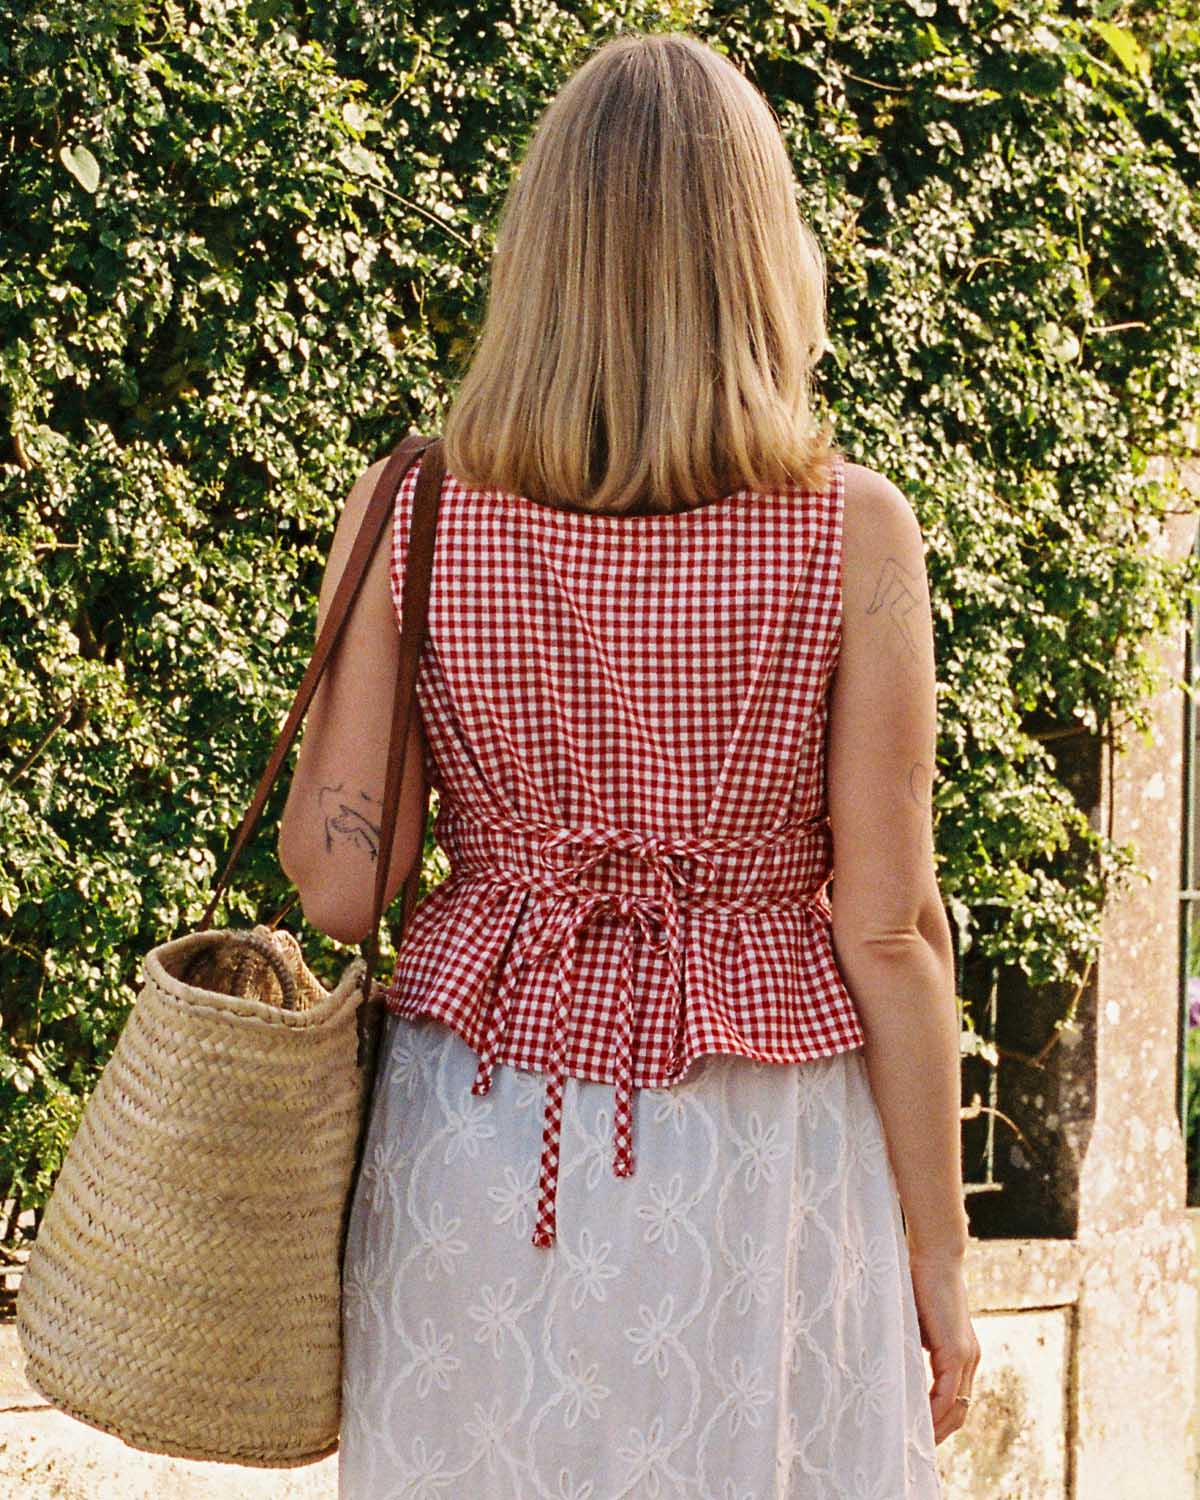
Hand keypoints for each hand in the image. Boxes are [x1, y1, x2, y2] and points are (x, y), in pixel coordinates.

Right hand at [907, 1250, 980, 1443]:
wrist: (936, 1256)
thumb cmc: (921, 1282)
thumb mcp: (918, 1322)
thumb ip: (916, 1345)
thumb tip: (899, 1366)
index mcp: (961, 1354)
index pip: (955, 1399)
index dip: (940, 1420)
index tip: (918, 1434)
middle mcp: (970, 1359)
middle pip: (959, 1412)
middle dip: (939, 1434)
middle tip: (915, 1449)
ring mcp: (966, 1357)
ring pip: (956, 1408)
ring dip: (937, 1429)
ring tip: (914, 1443)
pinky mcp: (956, 1351)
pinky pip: (947, 1394)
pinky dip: (934, 1412)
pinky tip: (918, 1422)